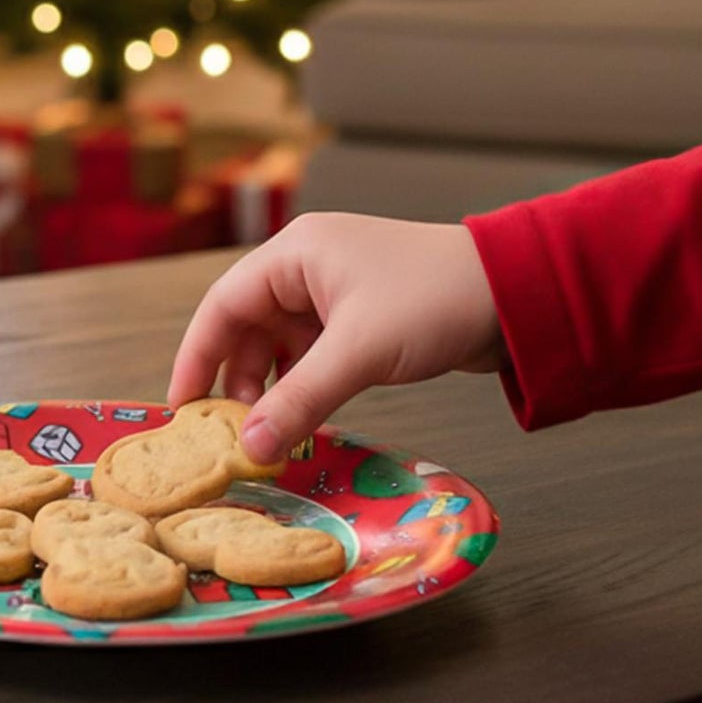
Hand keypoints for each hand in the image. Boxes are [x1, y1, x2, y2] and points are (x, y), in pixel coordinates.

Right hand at [167, 214, 505, 462]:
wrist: (520, 293)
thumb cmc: (435, 301)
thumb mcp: (358, 353)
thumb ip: (299, 400)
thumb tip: (250, 448)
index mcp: (295, 254)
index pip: (223, 305)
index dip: (197, 357)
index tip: (181, 406)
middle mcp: (308, 267)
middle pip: (247, 326)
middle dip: (237, 380)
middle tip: (234, 431)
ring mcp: (336, 292)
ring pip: (281, 343)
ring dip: (273, 386)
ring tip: (272, 431)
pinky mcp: (363, 317)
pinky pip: (314, 352)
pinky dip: (305, 384)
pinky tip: (307, 416)